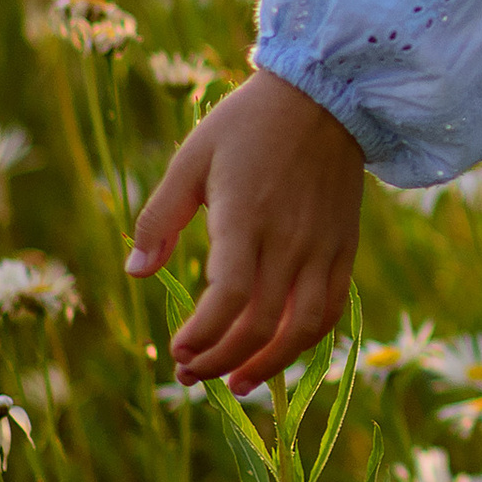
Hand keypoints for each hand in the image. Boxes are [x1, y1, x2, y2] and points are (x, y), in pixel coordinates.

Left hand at [131, 69, 368, 396]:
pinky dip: (306, 342)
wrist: (326, 97)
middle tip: (192, 375)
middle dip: (221, 361)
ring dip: (269, 366)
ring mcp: (322, 248)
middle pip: (259, 326)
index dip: (202, 336)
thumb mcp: (191, 159)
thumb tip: (136, 273)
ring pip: (303, 329)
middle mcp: (289, 241)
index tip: (178, 350)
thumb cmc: (248, 124)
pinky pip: (330, 310)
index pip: (227, 298)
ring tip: (240, 383)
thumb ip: (161, 218)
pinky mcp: (345, 248)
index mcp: (246, 218)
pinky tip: (280, 352)